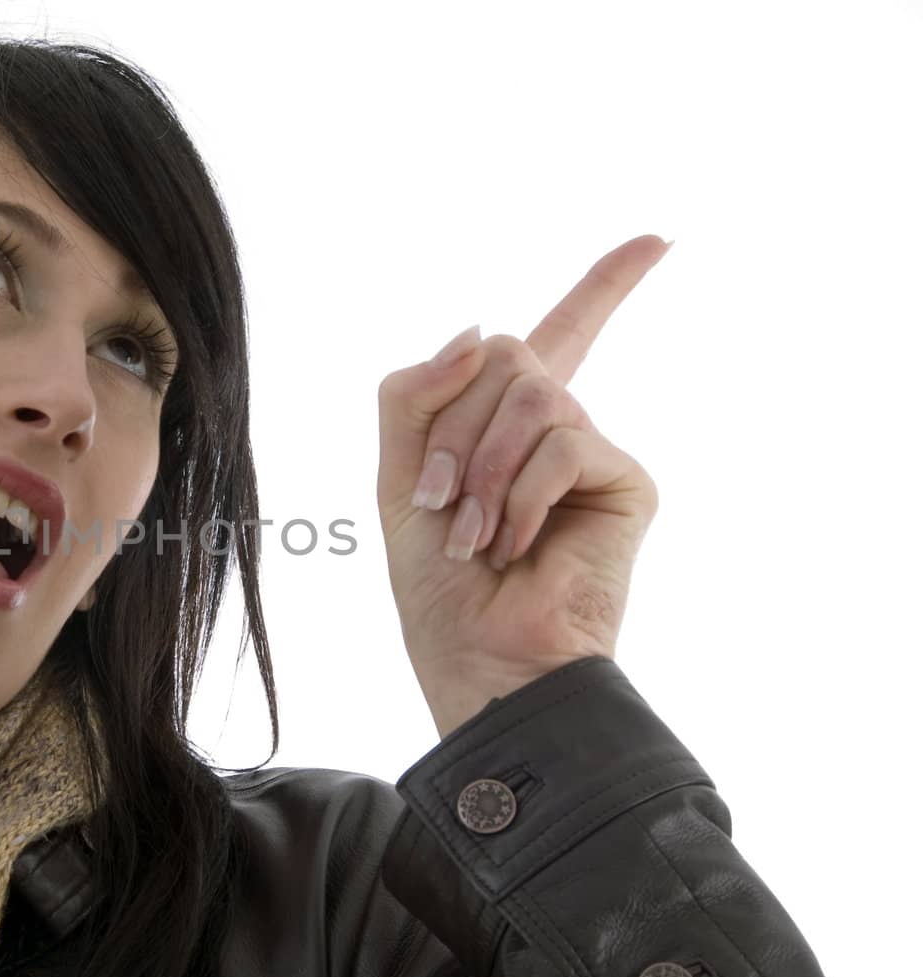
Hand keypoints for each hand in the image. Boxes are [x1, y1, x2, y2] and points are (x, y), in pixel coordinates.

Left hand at [376, 235, 669, 738]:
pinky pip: (564, 440)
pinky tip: (516, 543)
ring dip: (481, 467)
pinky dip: (521, 494)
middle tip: (442, 503)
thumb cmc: (438, 584)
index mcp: (505, 422)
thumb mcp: (397, 476)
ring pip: (531, 392)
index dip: (606, 284)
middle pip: (506, 350)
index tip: (660, 239)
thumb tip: (481, 327)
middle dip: (453, 427)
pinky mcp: (627, 480)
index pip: (561, 333)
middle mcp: (558, 426)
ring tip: (476, 534)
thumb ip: (416, 394)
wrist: (479, 657)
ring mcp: (594, 451)